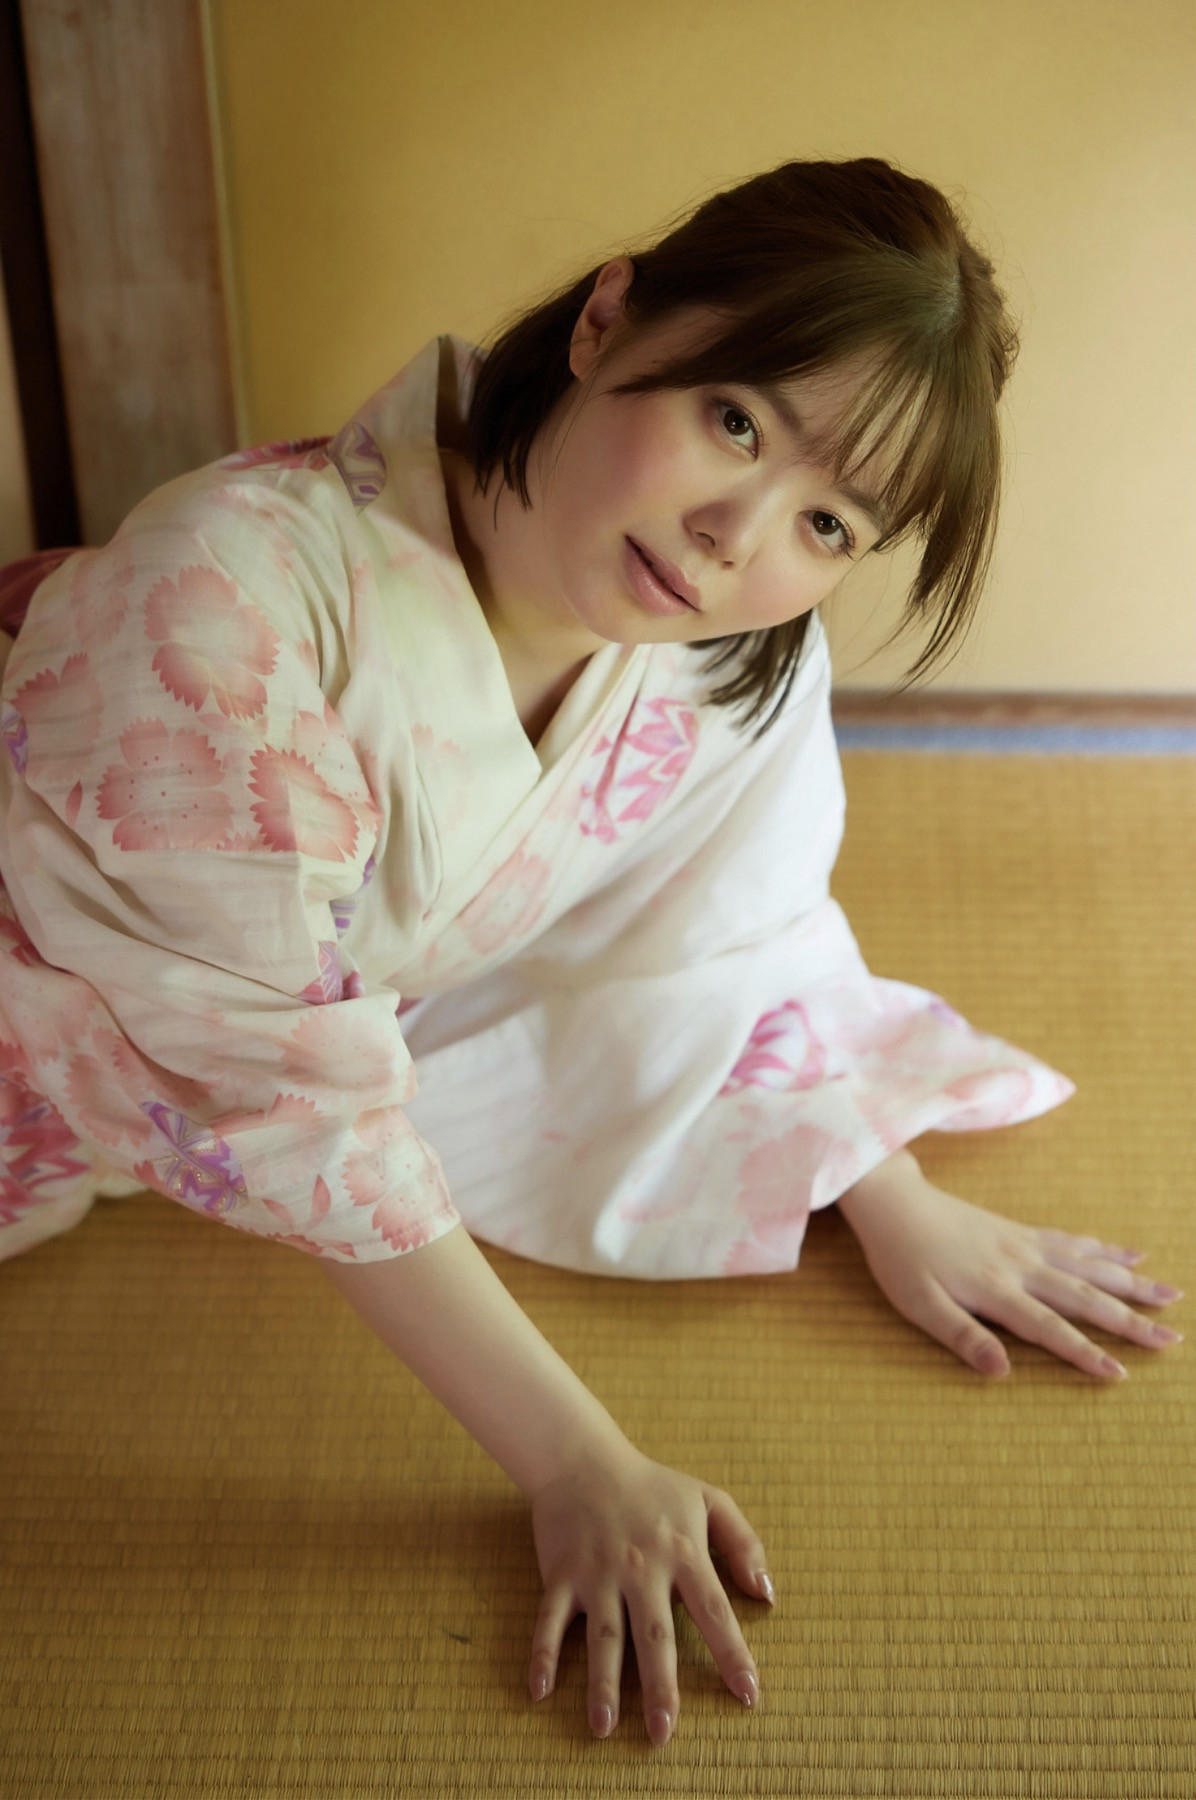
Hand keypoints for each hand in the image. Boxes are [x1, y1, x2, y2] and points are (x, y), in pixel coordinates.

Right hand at [527, 1443, 772, 1745]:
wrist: (583, 1459)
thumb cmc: (653, 1486)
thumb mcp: (709, 1500)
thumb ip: (744, 1544)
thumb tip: (768, 1595)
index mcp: (682, 1551)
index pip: (714, 1610)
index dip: (733, 1653)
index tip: (748, 1695)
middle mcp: (641, 1567)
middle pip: (653, 1634)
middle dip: (660, 1686)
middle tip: (664, 1733)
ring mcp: (598, 1572)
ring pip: (602, 1635)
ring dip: (602, 1682)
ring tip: (604, 1726)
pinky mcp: (561, 1573)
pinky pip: (549, 1619)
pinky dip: (542, 1654)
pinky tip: (539, 1691)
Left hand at [838, 1150, 1183, 1380]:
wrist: (894, 1202)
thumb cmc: (900, 1259)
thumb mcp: (918, 1304)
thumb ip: (961, 1336)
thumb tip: (1002, 1372)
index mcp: (995, 1289)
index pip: (1049, 1328)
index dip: (1084, 1352)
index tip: (1120, 1374)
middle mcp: (1020, 1265)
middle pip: (1084, 1296)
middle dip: (1130, 1320)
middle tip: (1172, 1339)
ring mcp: (1024, 1245)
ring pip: (1089, 1266)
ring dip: (1132, 1282)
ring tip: (1172, 1294)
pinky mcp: (1021, 1232)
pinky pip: (1072, 1241)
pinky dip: (1105, 1250)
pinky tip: (1131, 1254)